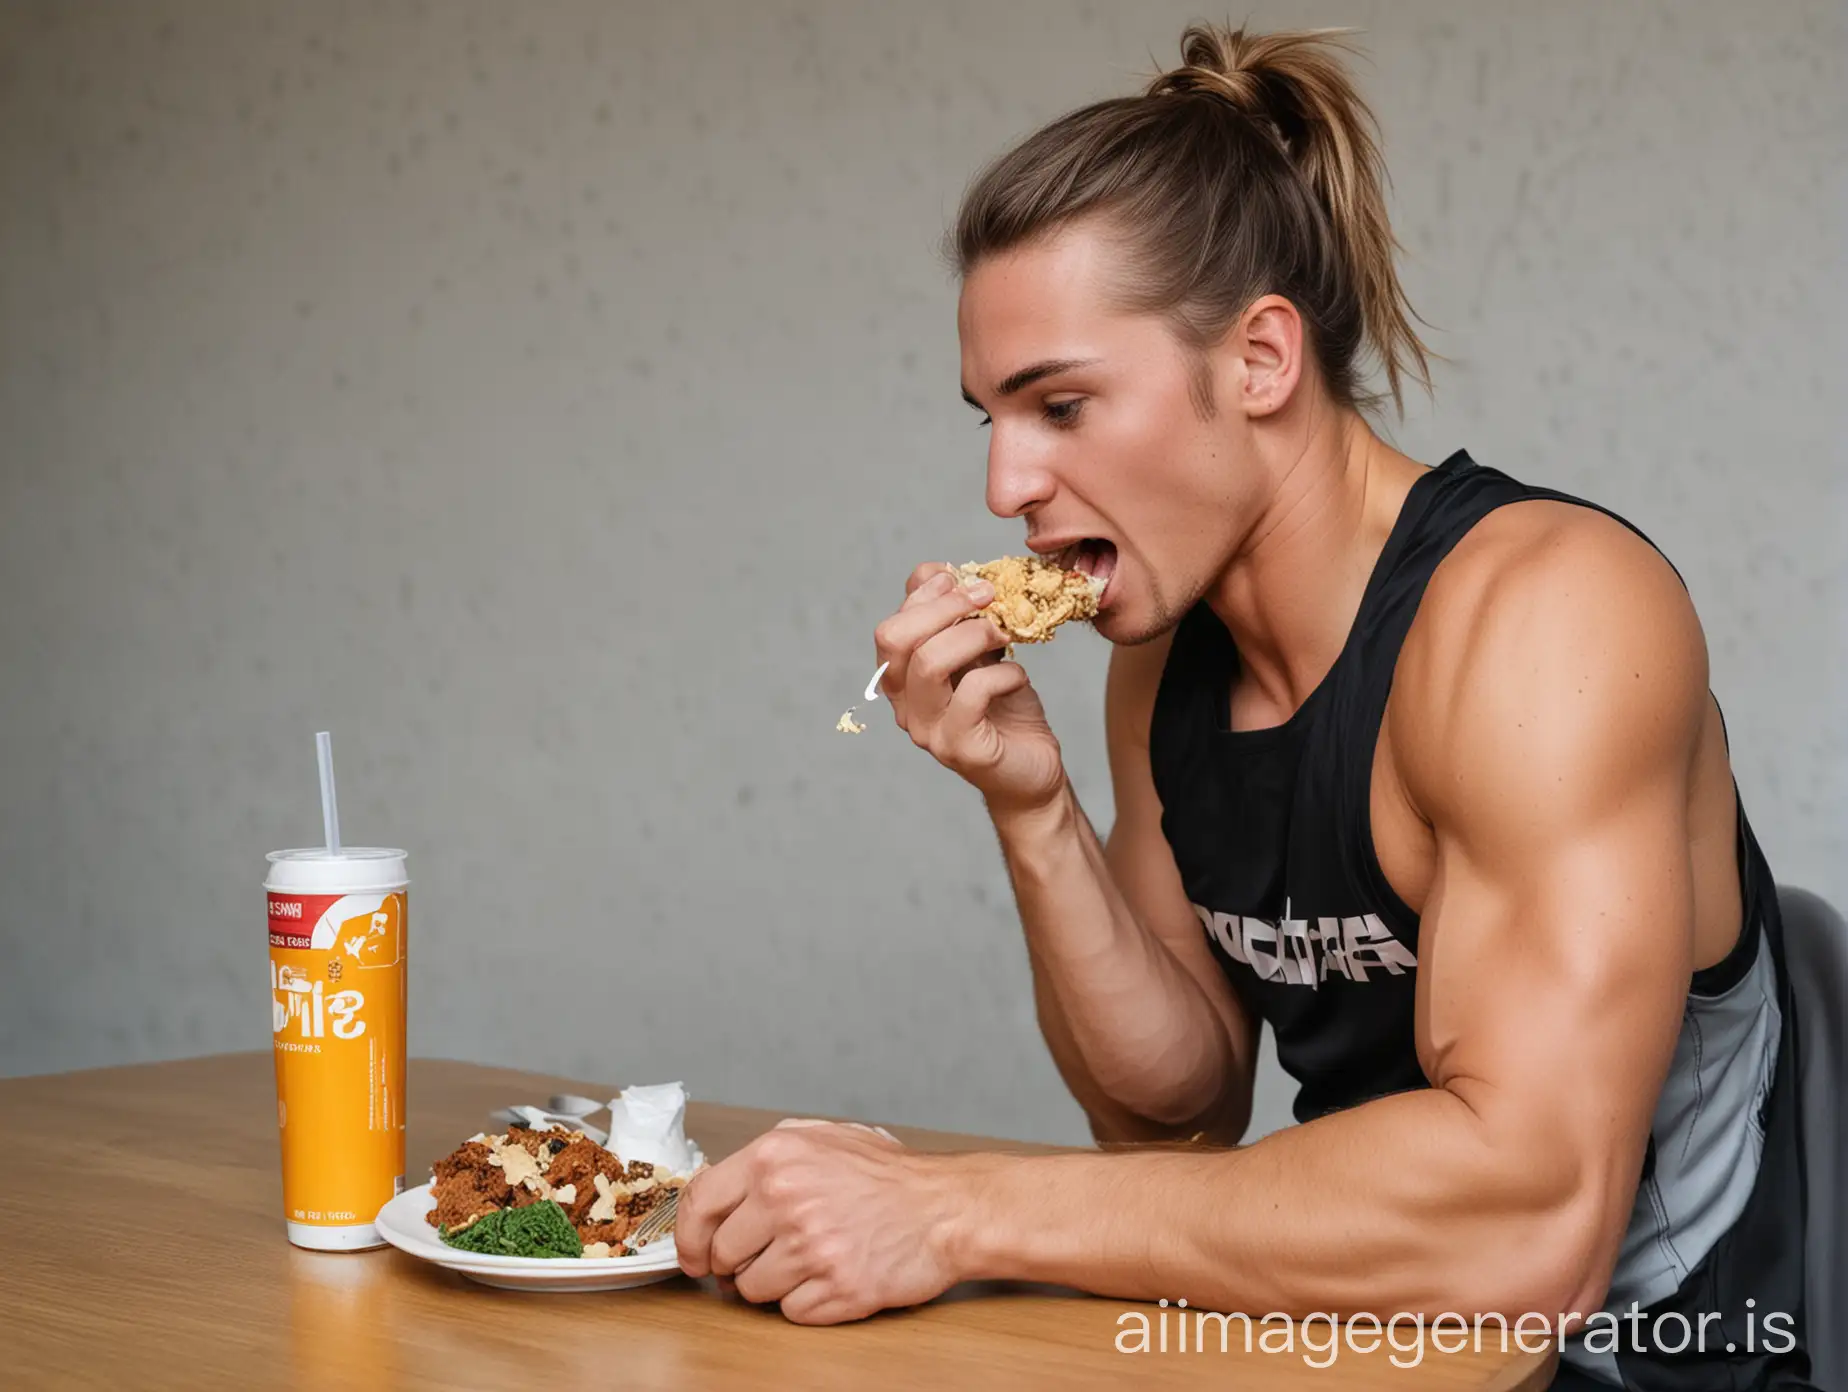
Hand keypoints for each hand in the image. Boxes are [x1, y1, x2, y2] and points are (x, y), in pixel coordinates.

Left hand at [674, 1119, 965, 1324]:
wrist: (947, 1208)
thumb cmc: (889, 1175)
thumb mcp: (823, 1137)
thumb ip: (768, 1156)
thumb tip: (717, 1185)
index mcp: (775, 1157)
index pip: (699, 1203)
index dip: (689, 1237)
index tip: (694, 1255)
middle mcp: (786, 1200)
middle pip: (722, 1255)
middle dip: (736, 1263)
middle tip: (763, 1257)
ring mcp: (811, 1248)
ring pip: (752, 1290)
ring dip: (773, 1283)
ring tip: (809, 1261)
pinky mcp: (836, 1289)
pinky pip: (791, 1311)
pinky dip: (807, 1301)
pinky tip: (831, 1276)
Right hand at [873, 564, 1067, 813]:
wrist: (1034, 769)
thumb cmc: (1005, 709)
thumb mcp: (979, 654)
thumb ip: (954, 619)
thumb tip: (934, 571)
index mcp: (902, 682)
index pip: (890, 629)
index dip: (925, 595)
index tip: (961, 578)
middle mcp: (905, 707)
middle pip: (895, 640)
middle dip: (944, 607)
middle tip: (987, 595)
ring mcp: (929, 731)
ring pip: (929, 663)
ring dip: (973, 634)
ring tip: (1004, 632)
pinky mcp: (962, 749)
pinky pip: (973, 693)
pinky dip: (1003, 671)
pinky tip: (1017, 675)